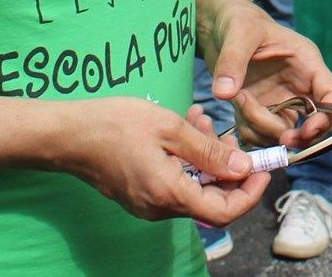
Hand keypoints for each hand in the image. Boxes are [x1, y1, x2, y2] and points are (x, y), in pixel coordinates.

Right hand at [59, 96, 268, 224]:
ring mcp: (147, 204)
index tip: (263, 168)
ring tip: (201, 120)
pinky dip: (187, 160)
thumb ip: (208, 151)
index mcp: (169, 194)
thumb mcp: (169, 128)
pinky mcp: (139, 194)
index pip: (225, 211)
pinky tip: (184, 129)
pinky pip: (175, 183)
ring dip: (205, 158)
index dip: (250, 192)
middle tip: (228, 133)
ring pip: (193, 188)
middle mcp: (159, 208)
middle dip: (227, 167)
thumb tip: (243, 167)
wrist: (67, 135)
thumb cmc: (115, 124)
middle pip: (211, 201)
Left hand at [200, 0, 331, 150]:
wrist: (219, 27)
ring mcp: (280, 101)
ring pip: (283, 133)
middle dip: (296, 136)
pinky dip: (248, 132)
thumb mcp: (238, 33)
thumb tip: (225, 93)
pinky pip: (260, 135)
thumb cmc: (238, 20)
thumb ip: (232, 61)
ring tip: (238, 99)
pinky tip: (234, 107)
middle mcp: (298, 86)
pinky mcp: (261, 111)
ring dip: (261, 128)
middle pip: (312, 125)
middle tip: (279, 139)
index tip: (305, 132)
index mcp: (306, 64)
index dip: (326, 119)